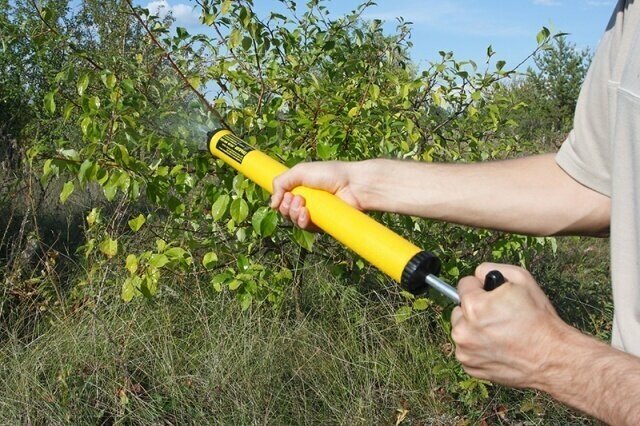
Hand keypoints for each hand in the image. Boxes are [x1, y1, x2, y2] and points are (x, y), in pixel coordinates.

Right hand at [270, 161, 365, 229]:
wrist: (352, 184)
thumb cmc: (330, 174)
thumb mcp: (300, 171)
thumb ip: (281, 182)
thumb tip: (272, 203)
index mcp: (301, 187)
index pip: (283, 199)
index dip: (280, 199)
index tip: (284, 195)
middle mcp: (307, 201)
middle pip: (286, 211)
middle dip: (286, 207)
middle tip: (296, 198)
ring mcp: (315, 213)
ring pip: (295, 221)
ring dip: (293, 214)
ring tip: (302, 204)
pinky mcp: (323, 223)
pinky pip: (307, 228)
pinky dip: (303, 222)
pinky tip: (306, 213)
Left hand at [451, 262, 571, 388]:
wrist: (552, 358)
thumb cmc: (539, 320)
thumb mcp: (521, 279)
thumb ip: (490, 269)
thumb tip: (477, 275)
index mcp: (473, 306)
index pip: (463, 285)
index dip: (480, 287)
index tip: (492, 295)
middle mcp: (463, 330)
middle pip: (459, 309)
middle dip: (474, 310)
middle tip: (498, 316)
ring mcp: (465, 351)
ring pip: (462, 330)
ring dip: (474, 329)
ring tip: (500, 333)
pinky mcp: (469, 367)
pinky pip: (467, 350)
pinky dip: (478, 348)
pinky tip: (498, 347)